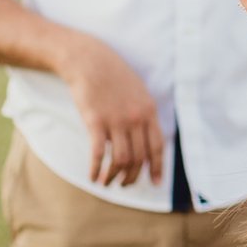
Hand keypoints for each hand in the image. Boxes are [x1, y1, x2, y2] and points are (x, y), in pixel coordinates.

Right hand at [59, 34, 164, 187]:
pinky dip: (96, 169)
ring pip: (120, 159)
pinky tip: (92, 176)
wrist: (89, 61)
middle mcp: (136, 118)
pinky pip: (98, 153)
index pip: (157, 147)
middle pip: (139, 157)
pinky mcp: (95, 122)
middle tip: (125, 185)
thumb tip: (145, 137)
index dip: (157, 167)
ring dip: (114, 176)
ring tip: (107, 183)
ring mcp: (116, 121)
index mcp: (149, 111)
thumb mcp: (138, 92)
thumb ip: (144, 114)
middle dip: (133, 176)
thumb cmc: (113, 76)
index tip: (155, 183)